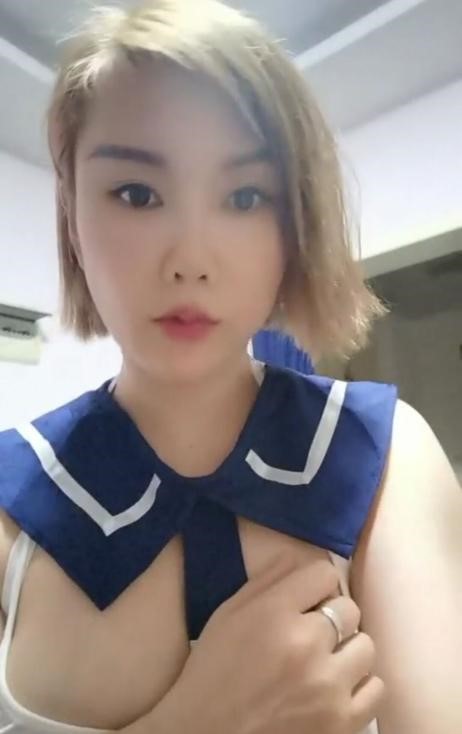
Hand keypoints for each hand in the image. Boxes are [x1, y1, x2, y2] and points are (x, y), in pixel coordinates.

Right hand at [164, 555, 382, 733]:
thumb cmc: (212, 673)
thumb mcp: (227, 615)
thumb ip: (266, 581)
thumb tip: (299, 557)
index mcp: (274, 614)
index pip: (324, 574)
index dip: (315, 585)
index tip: (306, 599)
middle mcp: (306, 644)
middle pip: (348, 608)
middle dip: (331, 617)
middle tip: (312, 635)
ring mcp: (328, 687)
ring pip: (366, 646)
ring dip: (346, 651)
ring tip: (324, 664)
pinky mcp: (342, 723)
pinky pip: (375, 688)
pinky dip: (358, 686)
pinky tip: (334, 689)